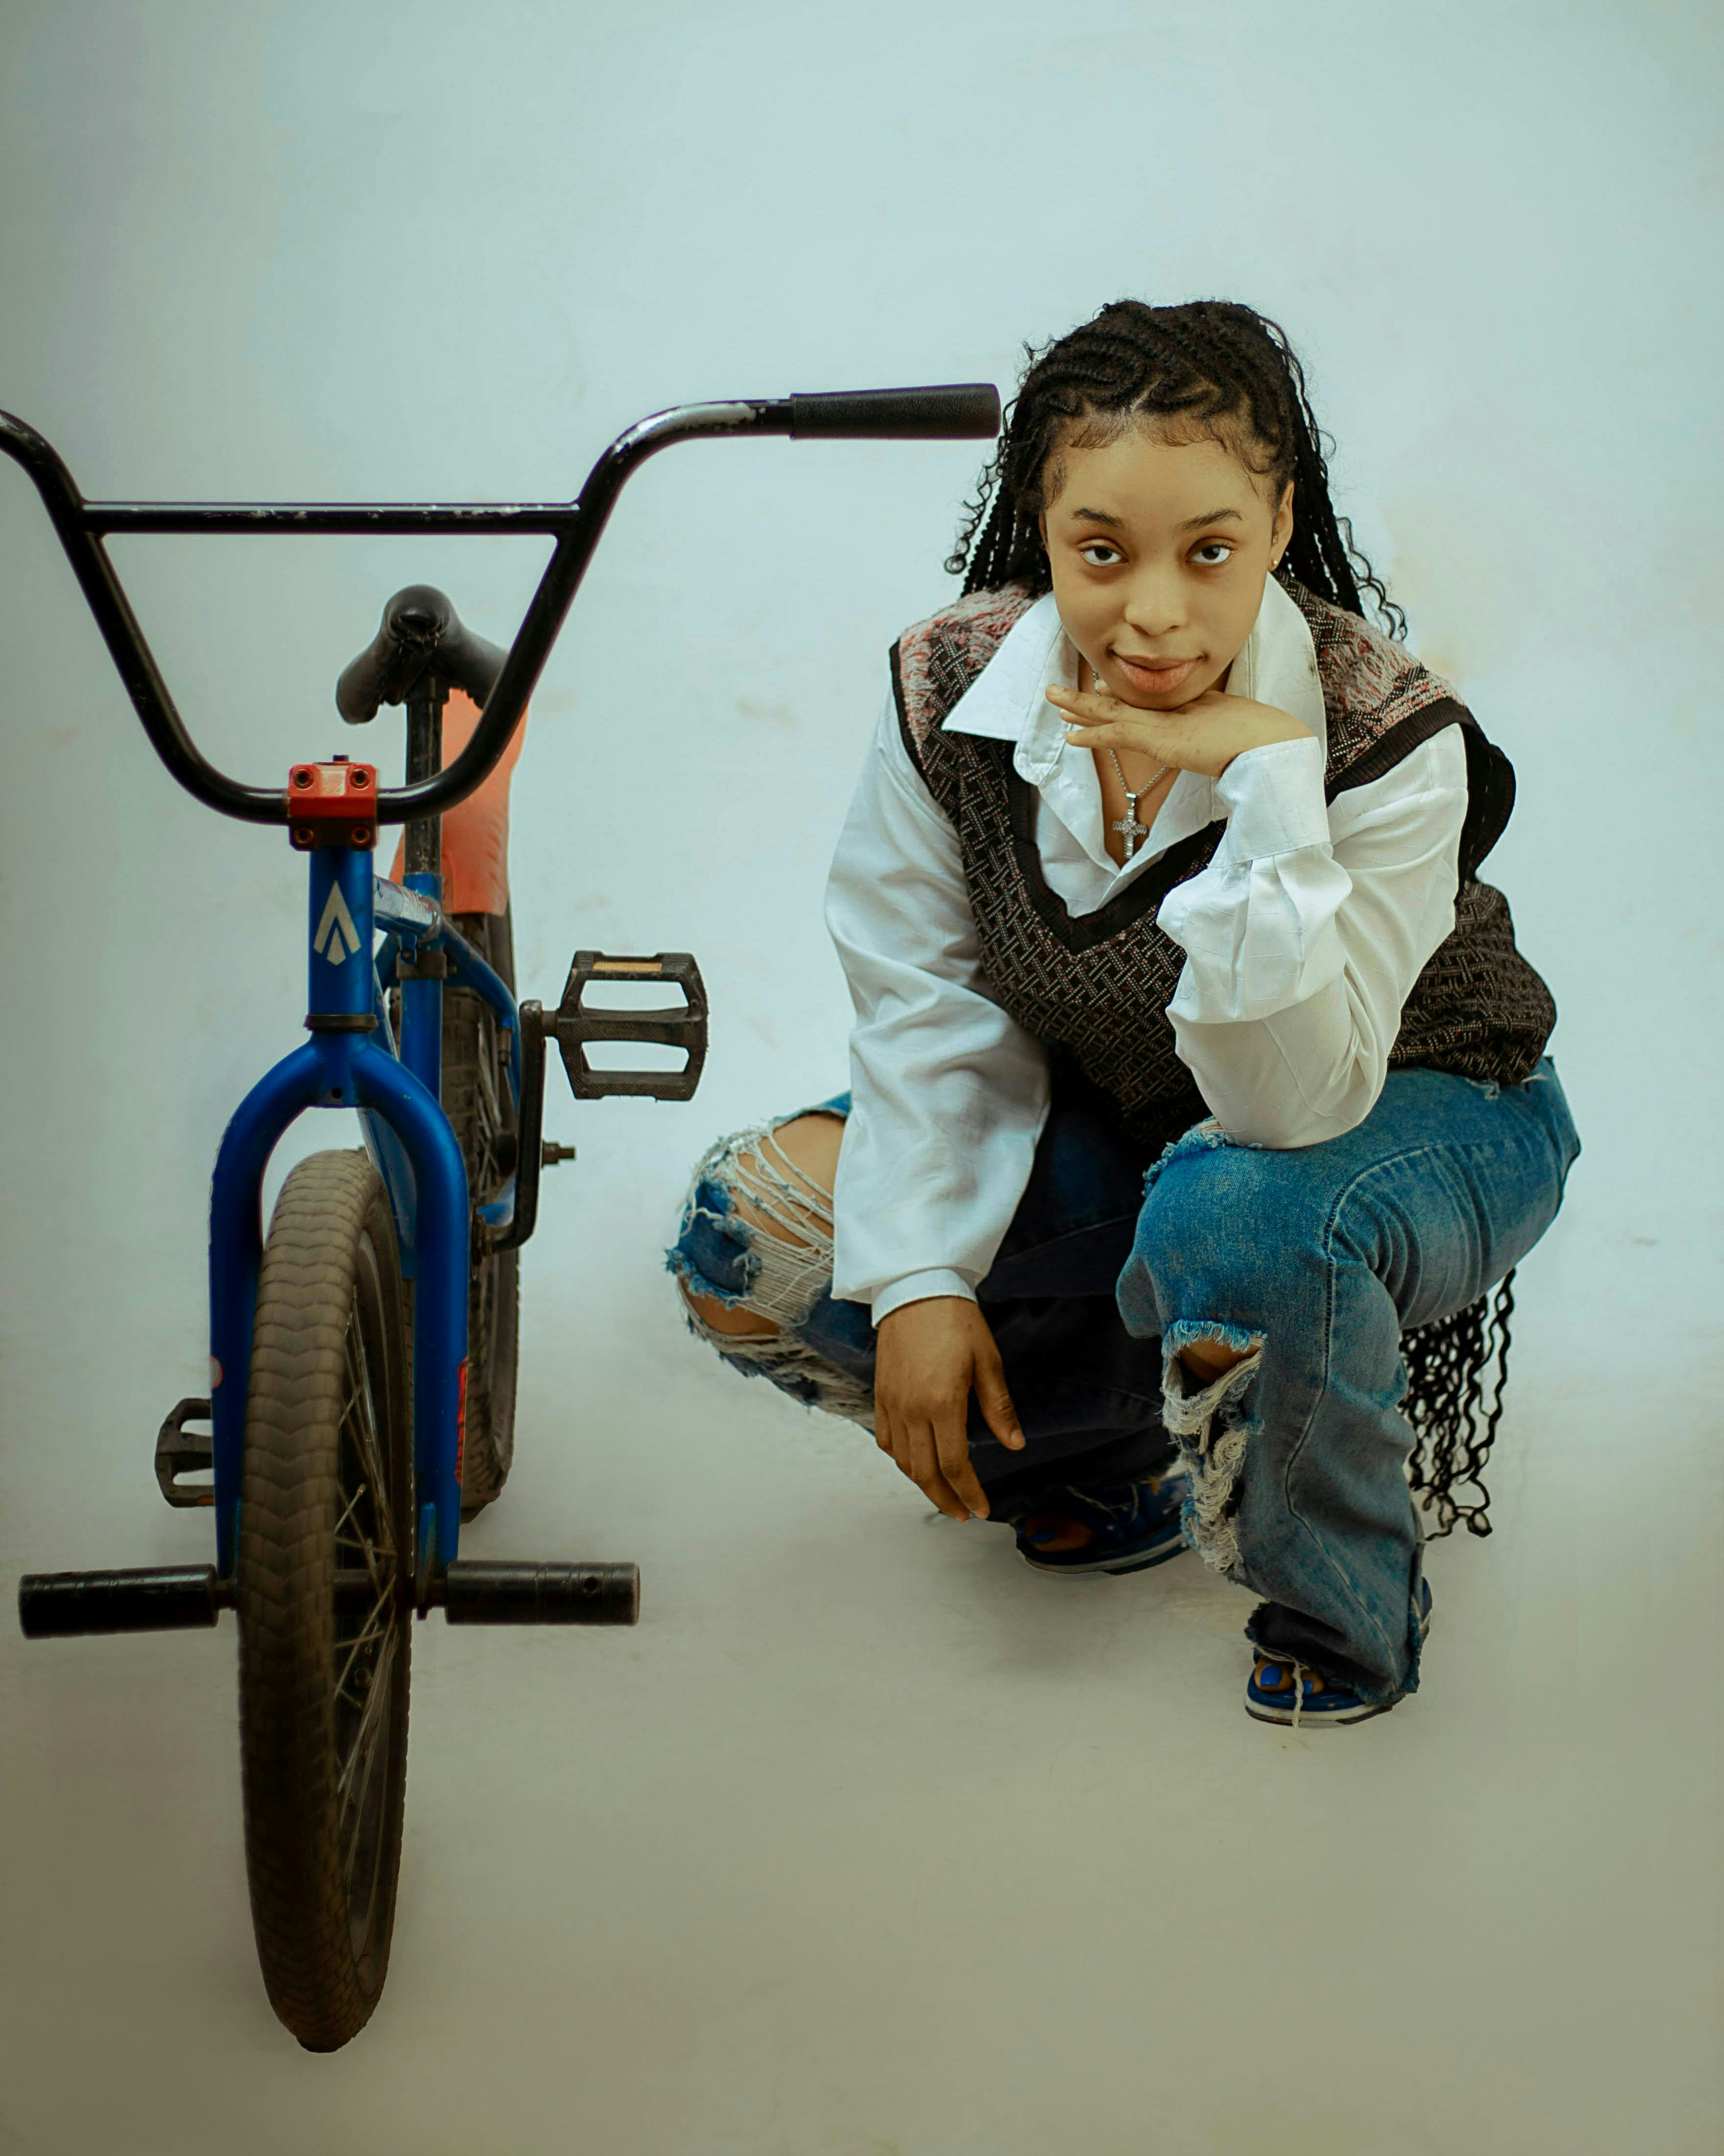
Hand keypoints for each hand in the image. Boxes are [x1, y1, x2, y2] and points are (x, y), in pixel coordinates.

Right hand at [873, 1296, 1024, 1520]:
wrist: (917, 1288)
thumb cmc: (956, 1320)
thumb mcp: (988, 1361)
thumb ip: (999, 1408)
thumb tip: (1015, 1444)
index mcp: (942, 1403)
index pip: (954, 1465)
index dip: (969, 1493)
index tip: (981, 1509)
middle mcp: (912, 1409)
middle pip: (925, 1472)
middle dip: (945, 1499)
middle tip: (962, 1513)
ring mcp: (892, 1403)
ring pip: (903, 1461)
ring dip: (922, 1484)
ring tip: (943, 1494)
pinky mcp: (880, 1394)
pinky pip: (886, 1440)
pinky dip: (901, 1459)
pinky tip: (916, 1463)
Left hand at [1046, 680, 1310, 779]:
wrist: (1269, 744)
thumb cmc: (1259, 740)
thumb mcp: (1229, 730)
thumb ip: (1210, 725)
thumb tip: (1193, 731)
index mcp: (1187, 709)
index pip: (1142, 703)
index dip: (1115, 697)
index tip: (1097, 690)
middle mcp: (1170, 712)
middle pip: (1121, 703)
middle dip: (1087, 699)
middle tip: (1057, 693)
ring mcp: (1163, 723)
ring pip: (1113, 713)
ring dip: (1080, 708)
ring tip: (1054, 700)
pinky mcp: (1159, 737)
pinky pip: (1118, 733)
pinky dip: (1093, 734)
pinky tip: (1071, 736)